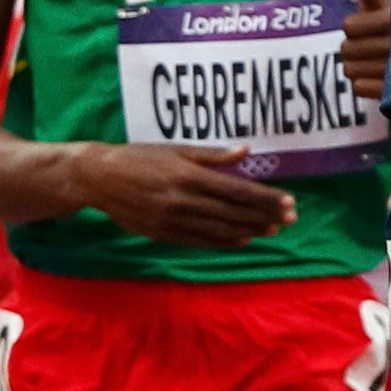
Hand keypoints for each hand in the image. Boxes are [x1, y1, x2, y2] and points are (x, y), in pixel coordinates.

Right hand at [71, 142, 297, 248]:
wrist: (99, 178)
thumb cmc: (140, 157)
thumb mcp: (176, 149)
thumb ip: (213, 155)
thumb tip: (246, 152)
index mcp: (188, 174)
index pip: (237, 190)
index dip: (265, 198)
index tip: (288, 201)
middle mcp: (183, 200)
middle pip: (233, 212)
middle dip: (265, 216)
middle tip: (290, 218)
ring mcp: (173, 220)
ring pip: (220, 229)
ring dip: (250, 231)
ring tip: (273, 230)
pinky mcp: (163, 234)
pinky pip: (200, 241)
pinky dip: (224, 242)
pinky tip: (242, 240)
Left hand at [341, 0, 390, 102]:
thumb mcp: (389, 1)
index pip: (349, 27)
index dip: (351, 27)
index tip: (361, 26)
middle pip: (346, 49)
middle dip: (350, 46)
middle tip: (363, 45)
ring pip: (349, 69)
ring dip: (355, 65)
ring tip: (368, 60)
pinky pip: (359, 87)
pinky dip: (362, 83)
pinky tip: (374, 76)